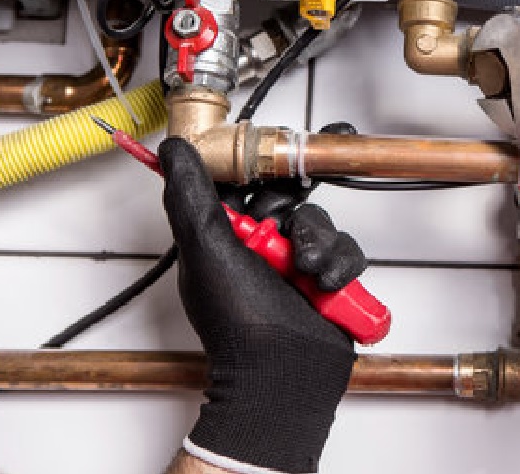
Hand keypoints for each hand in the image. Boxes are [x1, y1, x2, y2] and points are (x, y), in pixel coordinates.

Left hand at [159, 138, 365, 472]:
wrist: (283, 375)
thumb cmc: (238, 324)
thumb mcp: (206, 250)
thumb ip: (191, 195)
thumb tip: (174, 151)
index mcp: (225, 233)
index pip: (243, 179)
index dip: (261, 158)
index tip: (280, 143)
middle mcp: (260, 244)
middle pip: (289, 194)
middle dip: (297, 204)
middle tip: (298, 203)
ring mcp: (296, 262)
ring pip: (321, 221)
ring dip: (319, 243)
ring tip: (309, 271)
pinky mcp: (329, 279)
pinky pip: (346, 250)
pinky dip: (341, 265)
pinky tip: (326, 286)